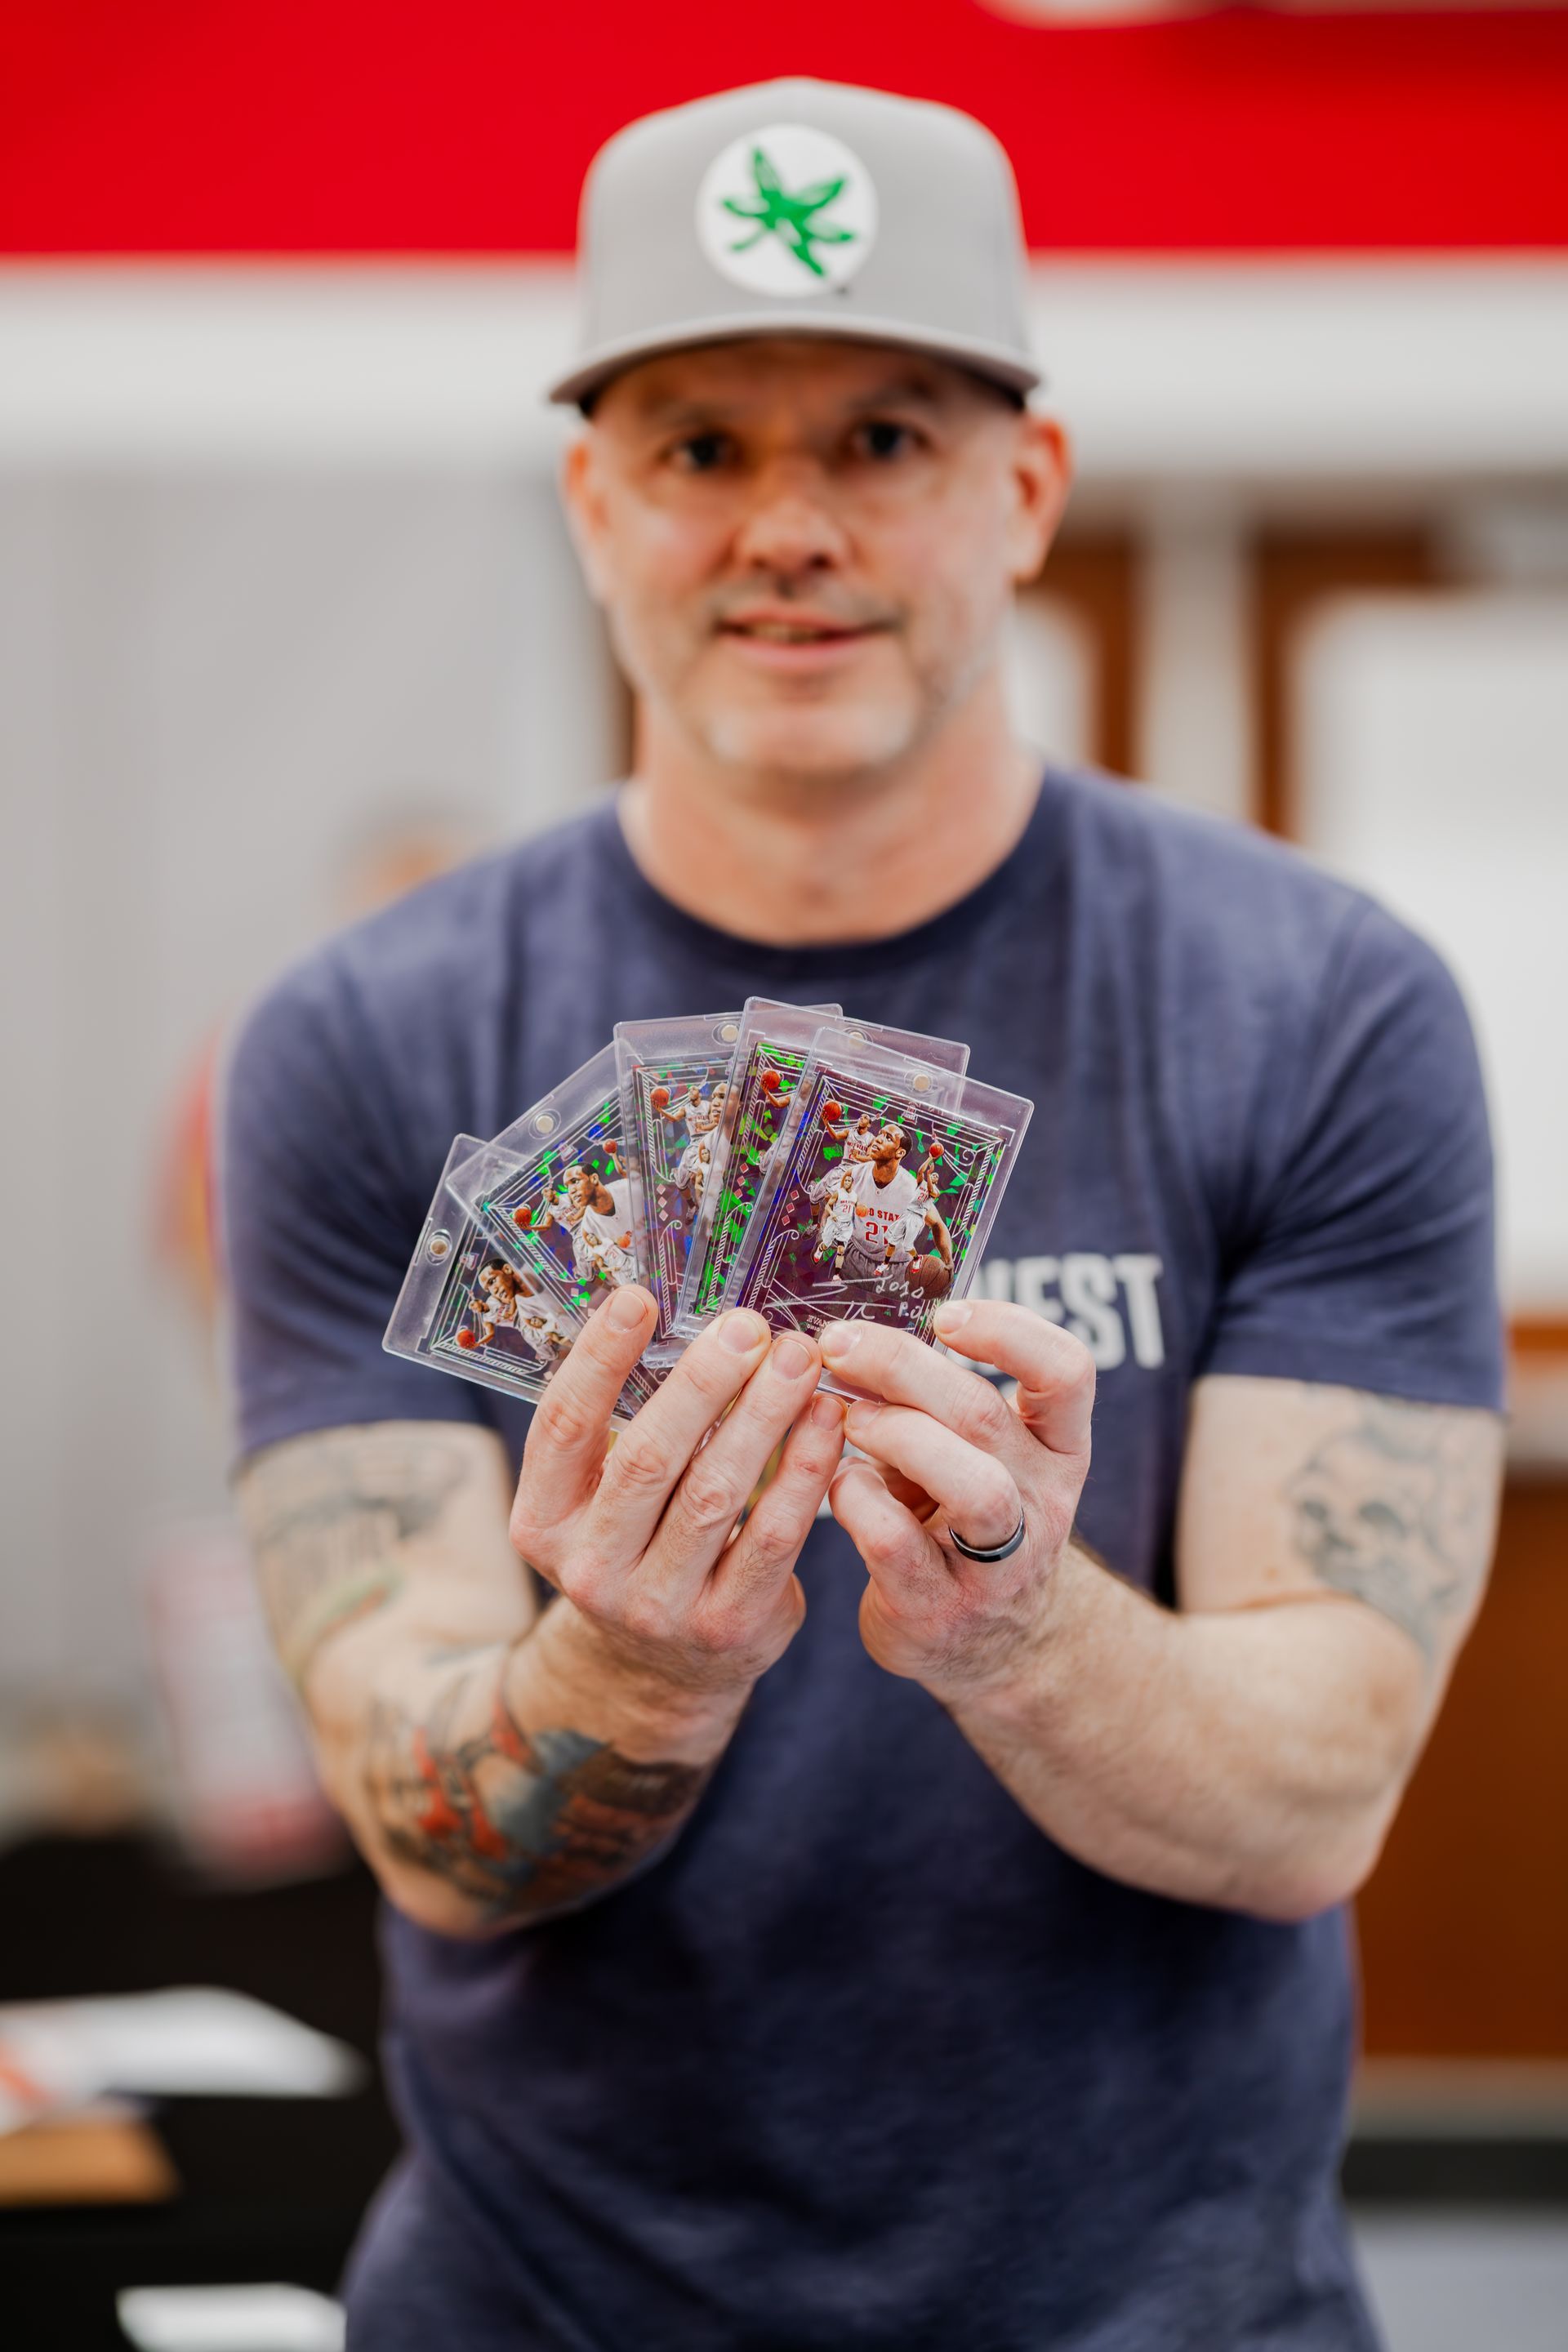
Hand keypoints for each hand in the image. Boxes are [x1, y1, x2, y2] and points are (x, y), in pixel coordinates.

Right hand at [509, 1288, 844, 1727]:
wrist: (660, 1669)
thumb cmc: (638, 1544)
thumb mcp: (599, 1498)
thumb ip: (622, 1424)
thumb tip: (675, 1313)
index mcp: (543, 1521)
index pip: (563, 1427)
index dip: (598, 1359)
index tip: (639, 1297)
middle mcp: (590, 1568)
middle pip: (647, 1458)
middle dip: (704, 1383)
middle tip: (749, 1325)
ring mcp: (657, 1606)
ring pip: (716, 1494)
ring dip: (764, 1416)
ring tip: (798, 1359)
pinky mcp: (727, 1627)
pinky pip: (773, 1537)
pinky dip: (804, 1472)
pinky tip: (826, 1421)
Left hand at [822, 1301, 1093, 1700]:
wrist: (989, 1644)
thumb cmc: (966, 1521)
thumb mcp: (977, 1456)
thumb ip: (935, 1401)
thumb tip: (856, 1334)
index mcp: (1057, 1448)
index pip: (1068, 1372)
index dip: (1010, 1330)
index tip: (946, 1312)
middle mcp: (1041, 1500)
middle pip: (985, 1415)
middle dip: (902, 1365)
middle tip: (839, 1342)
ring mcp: (999, 1562)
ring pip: (971, 1485)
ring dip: (896, 1435)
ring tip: (850, 1418)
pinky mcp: (940, 1608)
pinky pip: (896, 1543)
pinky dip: (857, 1500)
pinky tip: (839, 1485)